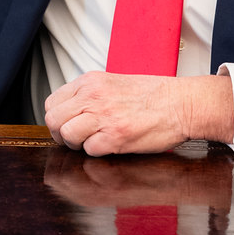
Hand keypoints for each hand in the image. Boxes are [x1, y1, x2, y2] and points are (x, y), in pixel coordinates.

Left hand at [43, 72, 233, 155]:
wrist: (181, 104)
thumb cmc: (153, 96)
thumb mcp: (114, 84)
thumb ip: (90, 95)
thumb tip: (69, 114)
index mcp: (90, 82)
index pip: (52, 103)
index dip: (57, 119)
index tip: (67, 126)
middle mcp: (93, 96)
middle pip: (53, 120)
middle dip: (61, 135)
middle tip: (76, 140)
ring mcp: (103, 116)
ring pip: (67, 135)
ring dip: (77, 145)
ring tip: (93, 143)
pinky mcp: (115, 136)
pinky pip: (90, 150)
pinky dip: (97, 152)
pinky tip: (111, 145)